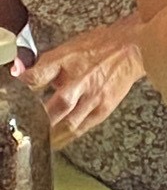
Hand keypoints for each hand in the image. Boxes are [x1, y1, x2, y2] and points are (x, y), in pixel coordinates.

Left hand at [16, 19, 141, 146]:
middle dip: (37, 120)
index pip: (37, 77)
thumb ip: (42, 65)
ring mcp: (94, 97)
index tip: (12, 96)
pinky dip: (67, 137)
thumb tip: (17, 74)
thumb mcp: (66, 49)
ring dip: (50, 135)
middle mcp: (81, 81)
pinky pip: (82, 127)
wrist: (132, 48)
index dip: (22, 87)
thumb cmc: (97, 47)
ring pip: (68, 123)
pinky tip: (56, 142)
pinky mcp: (104, 108)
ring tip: (36, 142)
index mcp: (67, 62)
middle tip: (23, 129)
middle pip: (55, 106)